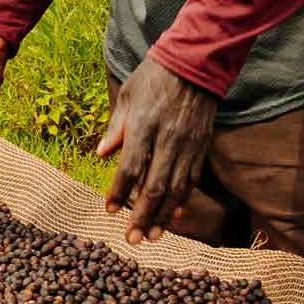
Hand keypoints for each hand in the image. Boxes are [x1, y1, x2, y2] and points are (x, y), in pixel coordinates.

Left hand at [97, 56, 216, 245]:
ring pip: (175, 189)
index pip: (130, 167)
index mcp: (143, 124)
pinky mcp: (201, 146)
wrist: (196, 63)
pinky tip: (171, 215)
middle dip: (141, 216)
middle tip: (131, 239)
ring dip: (162, 216)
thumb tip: (101, 155)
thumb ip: (116, 128)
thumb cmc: (154, 77)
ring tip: (151, 236)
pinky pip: (191, 179)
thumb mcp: (128, 95)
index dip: (119, 192)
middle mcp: (167, 138)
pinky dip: (181, 200)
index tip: (109, 210)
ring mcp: (187, 145)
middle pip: (154, 186)